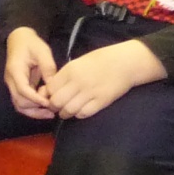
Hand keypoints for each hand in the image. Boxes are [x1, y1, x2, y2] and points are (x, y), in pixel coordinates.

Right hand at [3, 27, 58, 118]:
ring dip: (34, 112)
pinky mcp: (18, 87)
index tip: (49, 103)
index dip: (35, 99)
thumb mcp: (42, 52)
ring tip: (50, 113)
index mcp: (15, 71)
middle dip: (36, 108)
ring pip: (19, 105)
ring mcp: (13, 85)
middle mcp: (11, 80)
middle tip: (53, 109)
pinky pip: (22, 102)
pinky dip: (33, 108)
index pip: (23, 90)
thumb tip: (53, 87)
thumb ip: (48, 69)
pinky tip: (45, 108)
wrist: (19, 39)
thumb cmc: (31, 44)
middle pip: (19, 101)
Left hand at [43, 39, 164, 120]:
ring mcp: (90, 93)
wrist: (125, 62)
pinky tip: (79, 111)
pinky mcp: (102, 101)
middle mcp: (78, 82)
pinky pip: (84, 113)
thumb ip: (64, 75)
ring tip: (66, 111)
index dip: (48, 95)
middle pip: (57, 101)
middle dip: (53, 106)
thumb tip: (50, 89)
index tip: (50, 96)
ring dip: (65, 113)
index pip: (50, 88)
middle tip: (56, 107)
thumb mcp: (78, 62)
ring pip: (69, 110)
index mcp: (70, 70)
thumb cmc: (101, 60)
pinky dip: (79, 114)